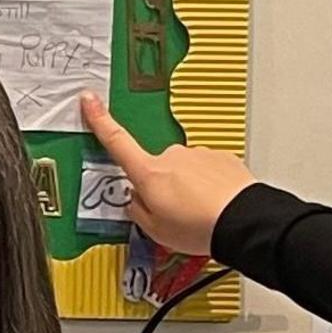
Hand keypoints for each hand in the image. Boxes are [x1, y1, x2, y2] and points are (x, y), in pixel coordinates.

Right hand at [81, 91, 260, 256]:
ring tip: (200, 215)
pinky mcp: (220, 158)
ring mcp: (198, 155)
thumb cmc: (199, 227)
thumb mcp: (155, 231)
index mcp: (149, 173)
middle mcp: (172, 157)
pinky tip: (216, 206)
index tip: (90, 101)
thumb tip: (136, 200)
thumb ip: (139, 211)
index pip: (116, 141)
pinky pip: (207, 173)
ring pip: (184, 172)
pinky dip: (209, 188)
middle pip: (156, 169)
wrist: (242, 221)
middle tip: (176, 215)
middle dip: (162, 188)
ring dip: (189, 190)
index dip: (100, 120)